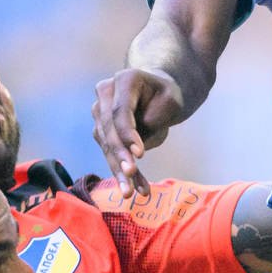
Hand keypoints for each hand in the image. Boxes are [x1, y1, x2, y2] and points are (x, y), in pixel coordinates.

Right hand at [92, 67, 184, 197]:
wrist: (158, 94)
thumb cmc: (167, 95)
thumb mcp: (171, 101)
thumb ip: (156, 118)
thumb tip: (134, 151)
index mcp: (124, 80)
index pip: (121, 111)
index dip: (128, 134)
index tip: (140, 154)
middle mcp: (105, 95)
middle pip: (109, 130)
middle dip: (120, 155)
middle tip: (131, 173)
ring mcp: (100, 114)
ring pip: (107, 146)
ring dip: (119, 170)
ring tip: (131, 192)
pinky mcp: (102, 133)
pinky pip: (111, 155)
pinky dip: (123, 173)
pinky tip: (135, 190)